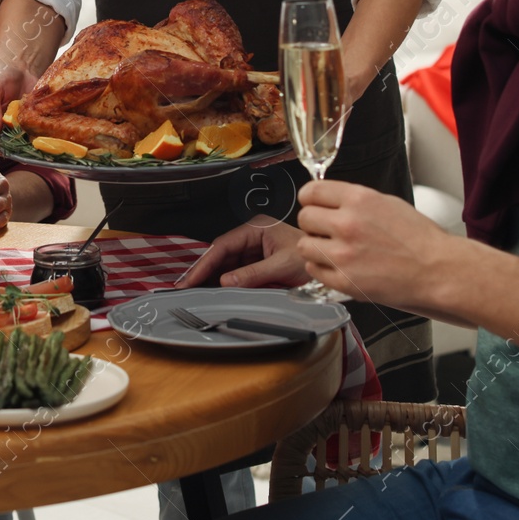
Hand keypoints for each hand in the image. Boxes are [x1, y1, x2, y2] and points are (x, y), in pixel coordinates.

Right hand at [0, 65, 35, 146]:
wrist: (19, 69)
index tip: (7, 143)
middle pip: (2, 145)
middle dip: (13, 146)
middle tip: (24, 145)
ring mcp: (10, 128)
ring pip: (16, 143)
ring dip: (25, 144)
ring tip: (34, 144)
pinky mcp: (24, 125)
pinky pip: (29, 136)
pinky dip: (34, 137)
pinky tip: (41, 137)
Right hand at [175, 220, 310, 288]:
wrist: (332, 264)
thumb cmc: (314, 258)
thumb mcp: (283, 266)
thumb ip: (254, 273)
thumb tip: (227, 281)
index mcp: (257, 228)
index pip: (223, 245)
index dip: (205, 263)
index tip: (192, 278)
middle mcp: (253, 237)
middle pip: (221, 255)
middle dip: (204, 271)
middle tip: (186, 287)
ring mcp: (255, 250)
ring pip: (227, 265)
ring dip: (213, 278)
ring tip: (195, 291)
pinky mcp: (258, 264)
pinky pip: (237, 273)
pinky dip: (225, 283)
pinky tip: (214, 291)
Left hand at [294, 180, 454, 307]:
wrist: (438, 270)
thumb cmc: (420, 239)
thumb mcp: (387, 203)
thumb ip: (354, 201)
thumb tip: (330, 200)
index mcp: (358, 200)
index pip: (311, 192)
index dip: (310, 199)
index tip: (312, 204)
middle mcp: (347, 224)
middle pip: (304, 218)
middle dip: (313, 224)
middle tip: (326, 231)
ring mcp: (344, 254)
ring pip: (304, 245)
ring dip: (315, 247)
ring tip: (332, 250)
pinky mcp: (345, 281)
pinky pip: (314, 270)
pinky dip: (322, 268)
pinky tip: (338, 266)